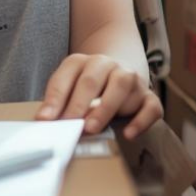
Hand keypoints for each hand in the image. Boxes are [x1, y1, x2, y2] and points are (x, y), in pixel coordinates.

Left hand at [35, 53, 161, 138]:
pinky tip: (128, 133)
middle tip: (69, 123)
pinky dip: (140, 120)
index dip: (54, 98)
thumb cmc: (89, 87)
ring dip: (105, 108)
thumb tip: (45, 121)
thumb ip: (59, 102)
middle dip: (79, 103)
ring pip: (121, 85)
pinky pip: (149, 106)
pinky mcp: (148, 97)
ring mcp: (130, 78)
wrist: (119, 73)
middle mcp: (107, 65)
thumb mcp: (70, 87)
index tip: (45, 119)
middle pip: (91, 79)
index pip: (66, 76)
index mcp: (82, 62)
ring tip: (91, 128)